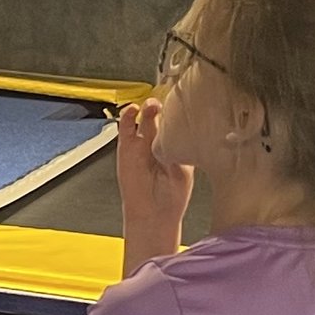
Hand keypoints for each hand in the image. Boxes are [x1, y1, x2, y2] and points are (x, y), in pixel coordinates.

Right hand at [115, 97, 190, 251]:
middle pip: (164, 115)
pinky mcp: (127, 147)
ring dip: (149, 107)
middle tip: (172, 102)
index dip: (182, 110)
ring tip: (153, 105)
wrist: (153, 214)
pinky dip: (129, 115)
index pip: (179, 121)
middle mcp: (160, 141)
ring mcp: (143, 143)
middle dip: (168, 106)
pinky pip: (126, 127)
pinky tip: (134, 109)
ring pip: (146, 117)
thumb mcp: (183, 170)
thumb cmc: (171, 197)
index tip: (188, 100)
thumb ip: (178, 149)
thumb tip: (176, 133)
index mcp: (178, 145)